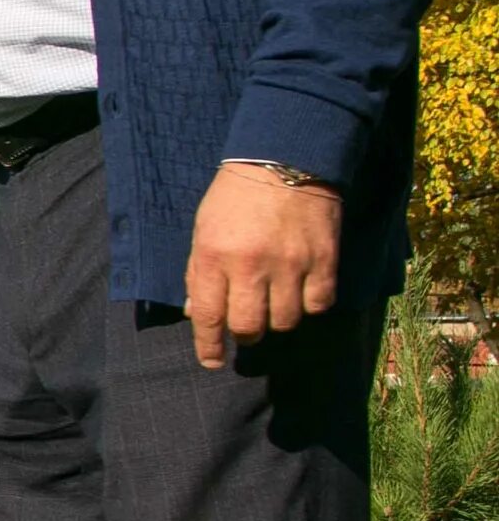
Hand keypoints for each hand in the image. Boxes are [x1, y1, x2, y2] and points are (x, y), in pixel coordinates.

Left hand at [186, 165, 341, 370]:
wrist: (285, 159)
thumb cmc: (235, 197)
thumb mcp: (203, 230)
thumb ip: (199, 272)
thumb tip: (197, 313)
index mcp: (214, 258)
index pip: (208, 317)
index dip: (209, 346)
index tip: (211, 361)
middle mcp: (251, 266)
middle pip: (249, 327)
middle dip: (245, 334)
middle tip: (246, 325)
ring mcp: (291, 264)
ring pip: (286, 321)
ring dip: (277, 319)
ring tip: (274, 302)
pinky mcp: (324, 260)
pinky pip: (319, 304)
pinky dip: (310, 305)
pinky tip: (302, 291)